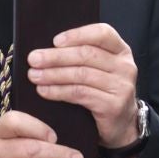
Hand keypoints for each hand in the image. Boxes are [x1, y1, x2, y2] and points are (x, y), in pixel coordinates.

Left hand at [27, 23, 138, 148]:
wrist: (121, 124)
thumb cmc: (104, 92)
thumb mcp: (100, 69)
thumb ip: (82, 55)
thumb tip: (46, 49)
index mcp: (121, 50)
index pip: (102, 33)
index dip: (77, 35)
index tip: (54, 41)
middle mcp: (125, 66)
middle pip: (87, 55)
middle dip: (56, 56)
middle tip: (34, 59)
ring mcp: (121, 86)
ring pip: (81, 74)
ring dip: (53, 74)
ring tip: (34, 75)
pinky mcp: (113, 105)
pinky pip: (80, 93)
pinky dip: (58, 91)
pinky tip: (44, 91)